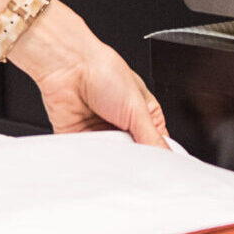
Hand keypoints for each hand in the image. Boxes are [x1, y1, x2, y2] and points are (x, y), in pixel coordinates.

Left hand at [8, 2, 173, 147]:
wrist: (67, 66)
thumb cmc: (103, 70)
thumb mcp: (137, 106)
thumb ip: (152, 137)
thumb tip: (166, 158)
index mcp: (144, 113)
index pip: (157, 145)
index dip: (158, 158)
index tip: (158, 167)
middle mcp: (123, 125)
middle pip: (135, 156)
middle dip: (134, 159)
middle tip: (135, 158)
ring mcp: (102, 133)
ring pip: (113, 160)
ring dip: (114, 159)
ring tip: (114, 149)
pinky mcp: (81, 140)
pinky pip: (91, 158)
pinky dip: (94, 159)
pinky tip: (98, 154)